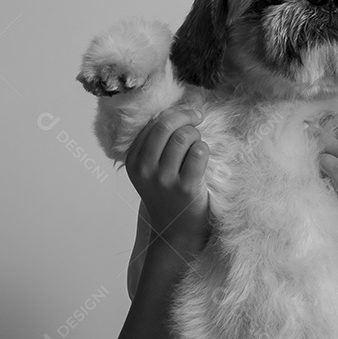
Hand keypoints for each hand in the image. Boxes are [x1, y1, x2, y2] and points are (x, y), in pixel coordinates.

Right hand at [125, 102, 210, 251]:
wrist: (177, 232)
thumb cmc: (169, 195)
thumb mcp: (152, 170)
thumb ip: (157, 143)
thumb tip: (181, 106)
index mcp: (133, 160)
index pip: (153, 123)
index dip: (175, 113)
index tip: (189, 114)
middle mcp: (144, 169)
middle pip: (167, 126)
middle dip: (187, 116)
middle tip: (198, 119)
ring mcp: (163, 179)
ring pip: (184, 137)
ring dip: (196, 136)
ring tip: (198, 146)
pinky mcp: (185, 187)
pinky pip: (199, 152)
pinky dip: (204, 149)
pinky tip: (202, 159)